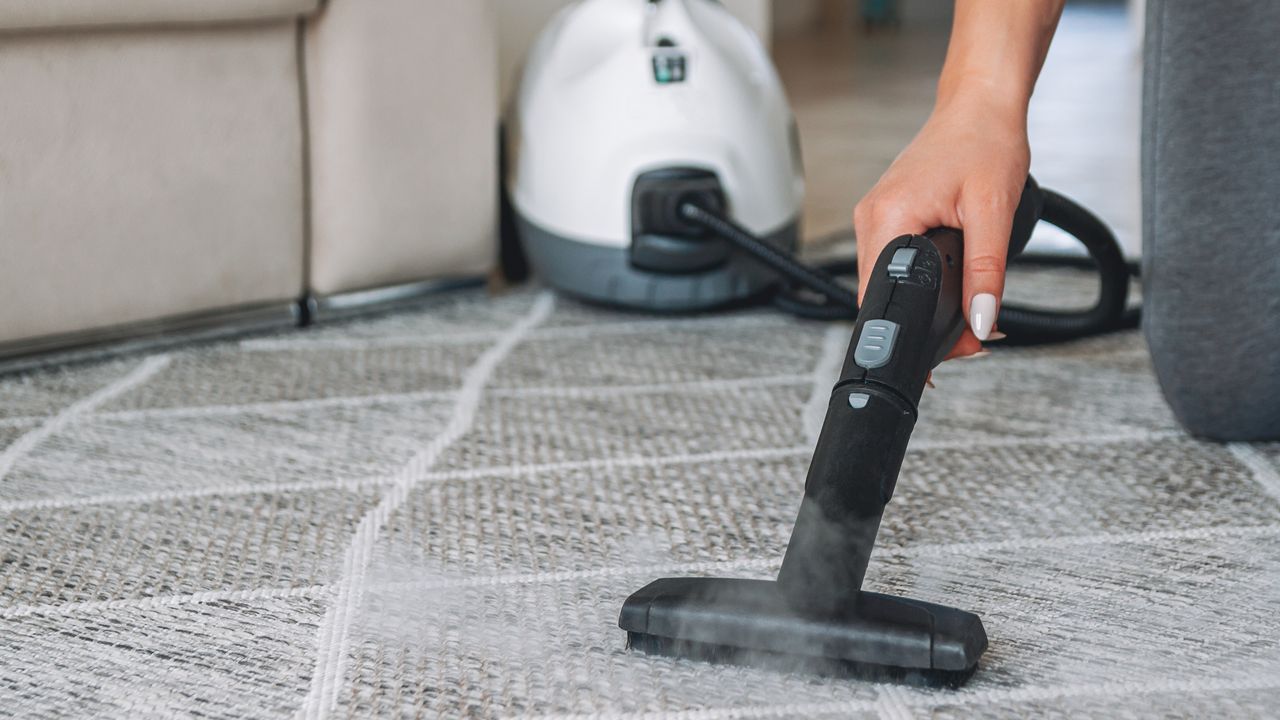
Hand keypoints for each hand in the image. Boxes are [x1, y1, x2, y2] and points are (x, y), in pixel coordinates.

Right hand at [853, 93, 1029, 358]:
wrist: (979, 104)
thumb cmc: (984, 141)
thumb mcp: (993, 211)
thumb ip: (986, 272)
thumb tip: (979, 319)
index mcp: (887, 218)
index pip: (881, 298)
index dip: (911, 333)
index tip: (943, 353)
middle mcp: (871, 219)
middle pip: (881, 297)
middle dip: (923, 325)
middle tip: (971, 336)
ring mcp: (875, 217)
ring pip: (886, 282)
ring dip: (922, 304)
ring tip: (966, 312)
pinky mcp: (886, 215)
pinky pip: (893, 262)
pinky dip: (918, 280)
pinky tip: (947, 282)